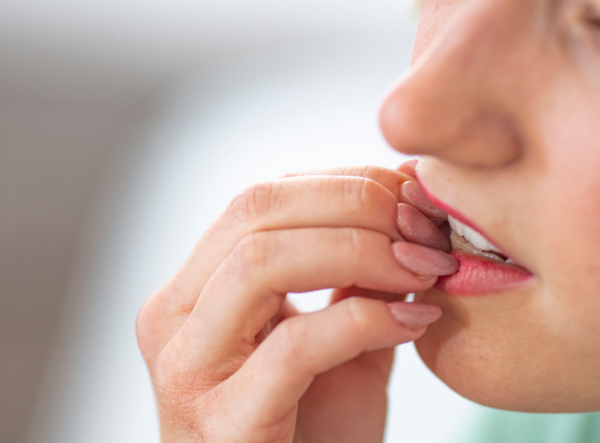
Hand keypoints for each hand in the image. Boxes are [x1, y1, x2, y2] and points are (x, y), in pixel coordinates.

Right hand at [136, 163, 455, 442]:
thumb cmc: (316, 432)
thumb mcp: (341, 338)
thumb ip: (360, 275)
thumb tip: (406, 193)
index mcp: (195, 289)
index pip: (262, 197)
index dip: (345, 182)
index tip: (415, 196)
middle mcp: (173, 319)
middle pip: (257, 211)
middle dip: (356, 205)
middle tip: (426, 230)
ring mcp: (187, 370)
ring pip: (261, 262)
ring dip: (361, 251)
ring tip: (424, 268)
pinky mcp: (222, 424)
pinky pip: (294, 347)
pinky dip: (365, 322)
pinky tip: (414, 324)